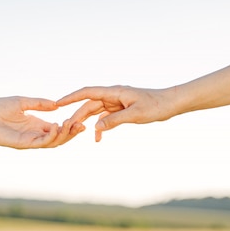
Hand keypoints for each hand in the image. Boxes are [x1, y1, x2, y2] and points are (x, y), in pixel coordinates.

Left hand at [0, 96, 80, 148]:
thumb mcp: (22, 102)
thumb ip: (39, 104)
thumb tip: (56, 105)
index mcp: (35, 125)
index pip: (57, 128)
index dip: (69, 126)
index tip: (80, 119)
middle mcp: (34, 134)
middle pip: (58, 138)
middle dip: (71, 133)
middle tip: (82, 126)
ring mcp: (29, 140)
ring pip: (52, 143)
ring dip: (64, 135)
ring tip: (71, 124)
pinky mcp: (22, 144)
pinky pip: (40, 142)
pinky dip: (51, 136)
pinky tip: (56, 126)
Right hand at [56, 86, 176, 141]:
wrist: (171, 104)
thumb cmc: (156, 105)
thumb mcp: (135, 115)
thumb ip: (114, 121)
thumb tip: (96, 128)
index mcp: (114, 92)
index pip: (87, 92)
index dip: (71, 97)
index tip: (58, 103)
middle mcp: (113, 96)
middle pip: (89, 104)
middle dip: (77, 115)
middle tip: (66, 127)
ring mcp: (117, 103)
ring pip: (96, 112)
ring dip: (87, 122)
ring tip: (77, 133)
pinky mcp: (122, 110)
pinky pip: (106, 118)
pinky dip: (101, 127)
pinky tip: (98, 138)